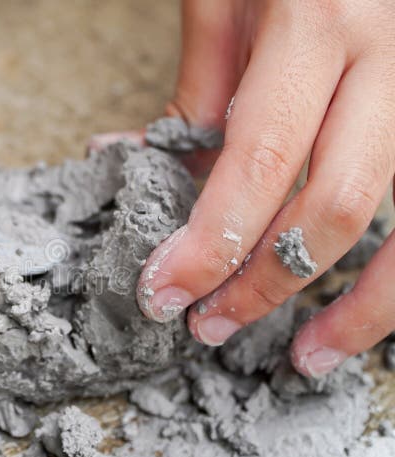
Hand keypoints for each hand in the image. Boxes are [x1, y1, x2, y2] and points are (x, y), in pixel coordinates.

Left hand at [136, 0, 394, 376]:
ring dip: (357, 304)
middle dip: (263, 283)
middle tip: (206, 323)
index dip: (208, 244)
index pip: (258, 163)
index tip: (163, 292)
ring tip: (305, 355)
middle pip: (332, 205)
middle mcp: (390, 57)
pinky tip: (364, 309)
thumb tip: (152, 167)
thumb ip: (202, 88)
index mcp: (321, 22)